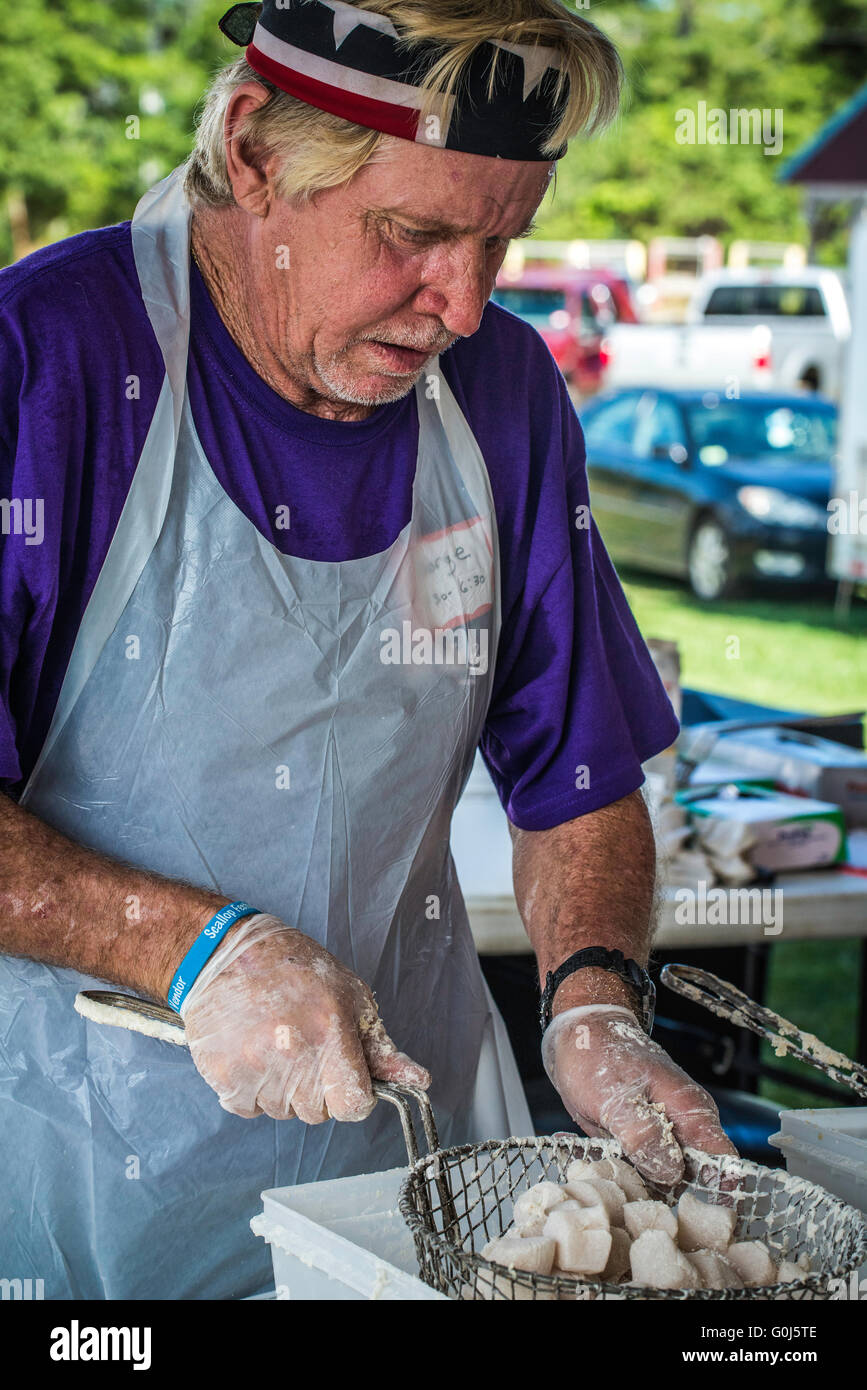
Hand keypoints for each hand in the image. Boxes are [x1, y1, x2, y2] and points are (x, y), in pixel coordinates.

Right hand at [181, 913, 429, 1122]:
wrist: (223, 954)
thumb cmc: (292, 968)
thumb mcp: (350, 996)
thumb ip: (381, 1048)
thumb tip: (420, 1081)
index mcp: (330, 1031)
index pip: (354, 1106)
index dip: (356, 1094)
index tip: (347, 1075)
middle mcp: (292, 1054)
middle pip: (320, 1113)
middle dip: (321, 1089)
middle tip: (306, 1047)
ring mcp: (254, 1069)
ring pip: (285, 1112)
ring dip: (286, 1089)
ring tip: (276, 1043)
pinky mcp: (224, 1078)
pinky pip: (251, 1109)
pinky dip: (254, 1090)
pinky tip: (253, 1052)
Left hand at [543, 1005, 737, 1184]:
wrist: (577, 1030)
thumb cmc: (598, 1053)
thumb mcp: (616, 1097)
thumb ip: (644, 1135)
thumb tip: (672, 1172)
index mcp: (689, 1110)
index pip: (722, 1162)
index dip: (717, 1194)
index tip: (691, 1217)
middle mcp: (680, 1125)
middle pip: (689, 1178)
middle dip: (661, 1195)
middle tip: (625, 1191)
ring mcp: (658, 1132)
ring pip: (659, 1176)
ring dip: (629, 1180)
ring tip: (597, 1163)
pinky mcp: (636, 1137)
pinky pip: (633, 1164)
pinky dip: (612, 1165)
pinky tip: (584, 1152)